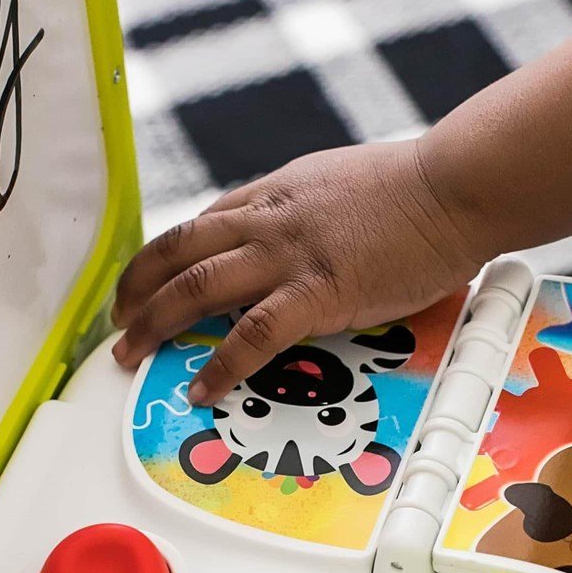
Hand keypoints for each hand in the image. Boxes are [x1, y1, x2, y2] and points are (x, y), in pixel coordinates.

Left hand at [111, 139, 486, 403]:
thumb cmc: (418, 190)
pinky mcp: (317, 291)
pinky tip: (202, 387)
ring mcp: (288, 254)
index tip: (149, 281)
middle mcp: (269, 218)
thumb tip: (307, 237)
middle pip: (178, 250)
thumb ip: (312, 212)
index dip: (165, 256)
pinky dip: (220, 363)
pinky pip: (252, 333)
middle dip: (137, 288)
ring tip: (131, 354)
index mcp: (276, 193)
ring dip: (155, 322)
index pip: (201, 224)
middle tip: (118, 320)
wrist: (454, 187)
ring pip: (196, 286)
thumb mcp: (344, 186)